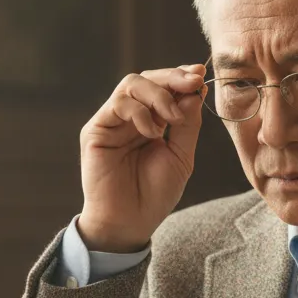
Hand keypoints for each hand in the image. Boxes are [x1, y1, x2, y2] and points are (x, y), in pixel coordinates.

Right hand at [77, 64, 205, 251]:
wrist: (130, 223)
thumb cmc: (154, 195)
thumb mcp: (181, 156)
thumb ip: (187, 124)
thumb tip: (195, 91)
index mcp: (151, 121)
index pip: (163, 86)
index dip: (181, 76)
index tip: (201, 74)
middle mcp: (130, 117)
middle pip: (148, 78)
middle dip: (173, 77)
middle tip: (193, 83)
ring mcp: (112, 121)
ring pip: (132, 84)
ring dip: (159, 94)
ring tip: (174, 118)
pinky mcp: (96, 130)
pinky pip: (118, 104)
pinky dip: (141, 112)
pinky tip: (153, 133)